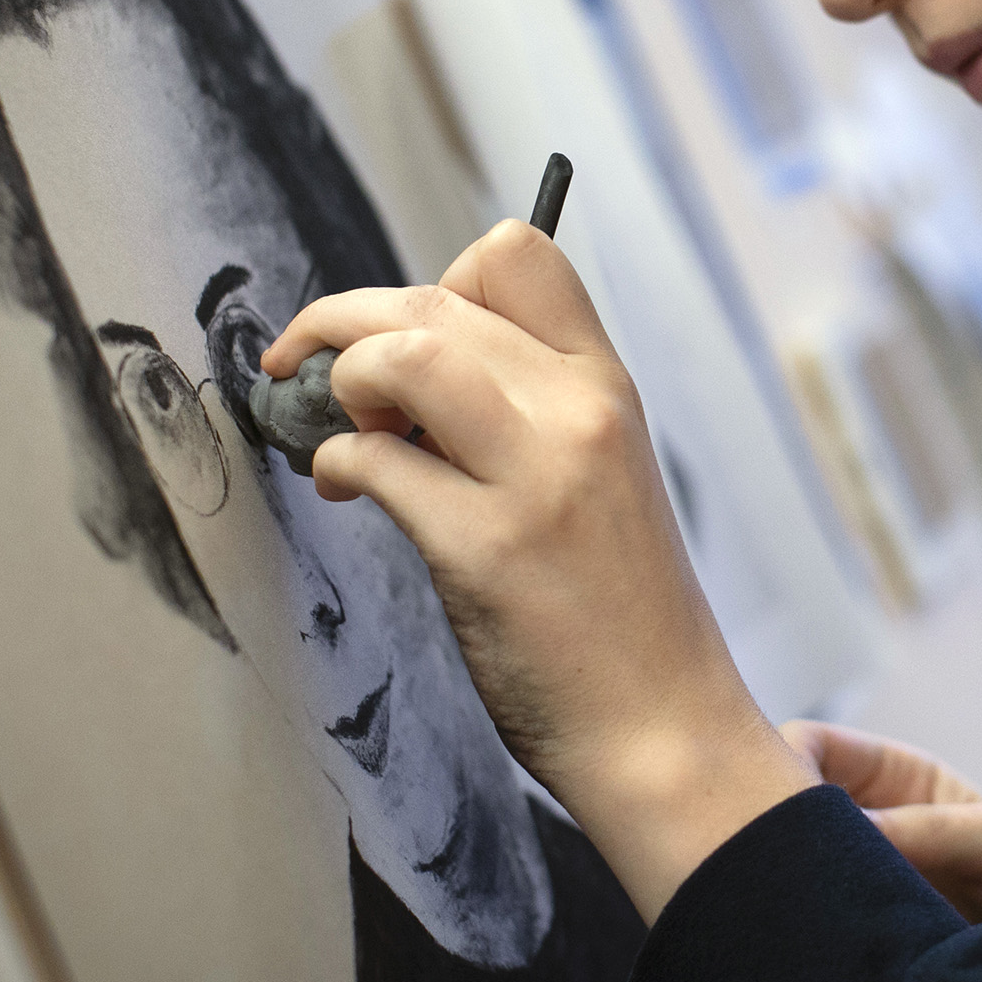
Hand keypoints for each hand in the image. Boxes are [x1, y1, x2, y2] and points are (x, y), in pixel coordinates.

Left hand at [263, 220, 816, 920]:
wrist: (665, 728)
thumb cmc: (622, 612)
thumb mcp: (604, 475)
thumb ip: (531, 409)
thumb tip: (410, 367)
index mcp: (608, 387)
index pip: (520, 254)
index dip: (440, 276)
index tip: (410, 335)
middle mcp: (579, 413)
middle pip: (433, 295)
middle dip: (345, 324)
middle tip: (316, 373)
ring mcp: (534, 478)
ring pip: (403, 354)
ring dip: (340, 379)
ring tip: (343, 430)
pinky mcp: (484, 549)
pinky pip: (372, 464)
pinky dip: (333, 467)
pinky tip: (344, 491)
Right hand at [784, 720, 981, 981]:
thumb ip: (936, 827)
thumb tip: (840, 827)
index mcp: (899, 780)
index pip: (811, 744)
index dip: (778, 759)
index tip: (769, 798)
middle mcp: (870, 831)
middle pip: (784, 812)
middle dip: (764, 830)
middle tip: (759, 868)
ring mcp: (861, 895)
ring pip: (792, 880)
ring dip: (786, 896)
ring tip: (783, 919)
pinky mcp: (863, 956)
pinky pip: (817, 941)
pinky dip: (804, 946)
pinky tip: (801, 960)